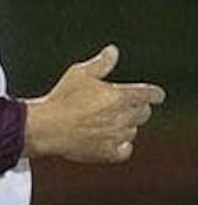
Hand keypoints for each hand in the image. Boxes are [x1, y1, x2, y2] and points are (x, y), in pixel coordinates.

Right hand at [25, 44, 164, 162]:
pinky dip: (122, 145)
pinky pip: (125, 149)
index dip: (154, 94)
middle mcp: (124, 117)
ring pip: (133, 130)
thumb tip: (113, 51)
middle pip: (144, 113)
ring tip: (109, 120)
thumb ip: (101, 63)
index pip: (150, 94)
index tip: (156, 95)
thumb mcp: (79, 74)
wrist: (47, 127)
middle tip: (123, 104)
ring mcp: (117, 137)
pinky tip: (112, 139)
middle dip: (137, 107)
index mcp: (121, 96)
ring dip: (126, 125)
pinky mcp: (109, 153)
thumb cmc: (62, 98)